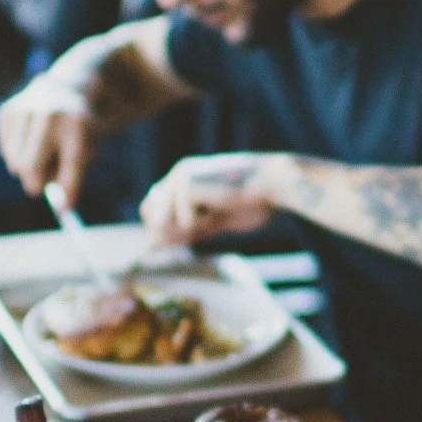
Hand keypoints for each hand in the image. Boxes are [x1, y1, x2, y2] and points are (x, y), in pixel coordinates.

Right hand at [0, 80, 97, 204]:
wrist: (65, 88)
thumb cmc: (77, 130)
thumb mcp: (85, 152)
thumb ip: (73, 180)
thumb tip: (62, 208)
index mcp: (76, 124)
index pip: (69, 162)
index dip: (64, 186)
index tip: (60, 206)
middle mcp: (49, 114)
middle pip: (29, 166)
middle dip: (35, 182)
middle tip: (42, 183)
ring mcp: (25, 109)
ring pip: (15, 162)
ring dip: (27, 167)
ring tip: (42, 151)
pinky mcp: (8, 111)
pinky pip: (6, 151)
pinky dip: (16, 153)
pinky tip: (30, 138)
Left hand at [139, 152, 287, 247]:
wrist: (271, 185)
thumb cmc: (250, 203)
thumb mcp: (210, 223)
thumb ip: (182, 233)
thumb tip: (149, 247)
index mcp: (182, 179)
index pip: (152, 210)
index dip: (165, 230)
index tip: (191, 235)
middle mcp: (177, 174)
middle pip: (150, 216)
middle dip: (172, 231)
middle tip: (205, 223)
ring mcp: (180, 177)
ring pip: (164, 222)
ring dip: (191, 227)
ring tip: (216, 211)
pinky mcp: (187, 184)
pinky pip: (184, 221)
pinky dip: (204, 223)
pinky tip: (221, 205)